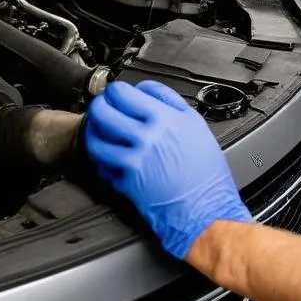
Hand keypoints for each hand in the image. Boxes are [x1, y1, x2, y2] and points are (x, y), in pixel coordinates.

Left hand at [85, 80, 251, 259]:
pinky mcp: (127, 181)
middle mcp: (147, 136)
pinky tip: (109, 158)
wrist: (207, 210)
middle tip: (102, 109)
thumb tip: (148, 90)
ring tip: (99, 132)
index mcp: (164, 118)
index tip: (116, 94)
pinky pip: (103, 165)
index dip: (115, 90)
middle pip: (103, 110)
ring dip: (94, 133)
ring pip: (96, 138)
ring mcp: (134, 159)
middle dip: (99, 106)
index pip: (124, 92)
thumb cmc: (206, 173)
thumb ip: (171, 102)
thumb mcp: (196, 125)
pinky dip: (101, 161)